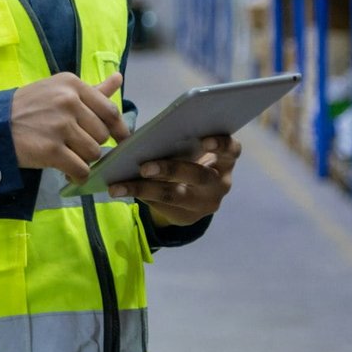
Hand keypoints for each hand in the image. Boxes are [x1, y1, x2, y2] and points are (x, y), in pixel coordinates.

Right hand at [10, 73, 129, 179]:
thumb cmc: (28, 107)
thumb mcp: (58, 90)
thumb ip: (92, 90)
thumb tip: (118, 78)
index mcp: (72, 85)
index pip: (110, 111)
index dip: (118, 129)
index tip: (119, 139)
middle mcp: (68, 101)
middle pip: (102, 134)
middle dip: (92, 144)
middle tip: (75, 145)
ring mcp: (60, 126)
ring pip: (93, 153)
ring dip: (83, 160)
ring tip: (67, 156)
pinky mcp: (51, 150)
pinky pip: (80, 169)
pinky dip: (77, 175)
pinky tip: (68, 173)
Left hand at [109, 135, 240, 226]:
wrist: (192, 195)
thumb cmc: (188, 157)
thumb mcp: (191, 148)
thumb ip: (180, 139)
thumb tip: (146, 133)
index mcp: (225, 160)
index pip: (232, 150)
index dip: (221, 145)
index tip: (204, 140)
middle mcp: (220, 183)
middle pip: (199, 176)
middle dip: (170, 170)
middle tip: (145, 166)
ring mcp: (205, 204)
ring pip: (176, 196)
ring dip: (145, 189)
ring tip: (118, 186)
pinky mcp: (188, 217)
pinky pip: (163, 207)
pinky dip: (140, 195)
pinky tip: (120, 189)